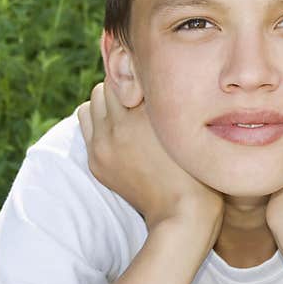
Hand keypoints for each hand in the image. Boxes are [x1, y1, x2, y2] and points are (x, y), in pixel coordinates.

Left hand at [77, 82, 223, 236]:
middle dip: (120, 88)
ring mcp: (102, 149)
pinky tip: (122, 134)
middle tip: (140, 98)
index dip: (139, 74)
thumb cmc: (194, 166)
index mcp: (141, 118)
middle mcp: (117, 130)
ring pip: (91, 105)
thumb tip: (144, 70)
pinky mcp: (96, 163)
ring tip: (128, 114)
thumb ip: (164, 98)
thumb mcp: (184, 126)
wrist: (182, 213)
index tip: (151, 79)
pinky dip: (101, 125)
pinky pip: (88, 128)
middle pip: (104, 86)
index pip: (127, 74)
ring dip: (106, 105)